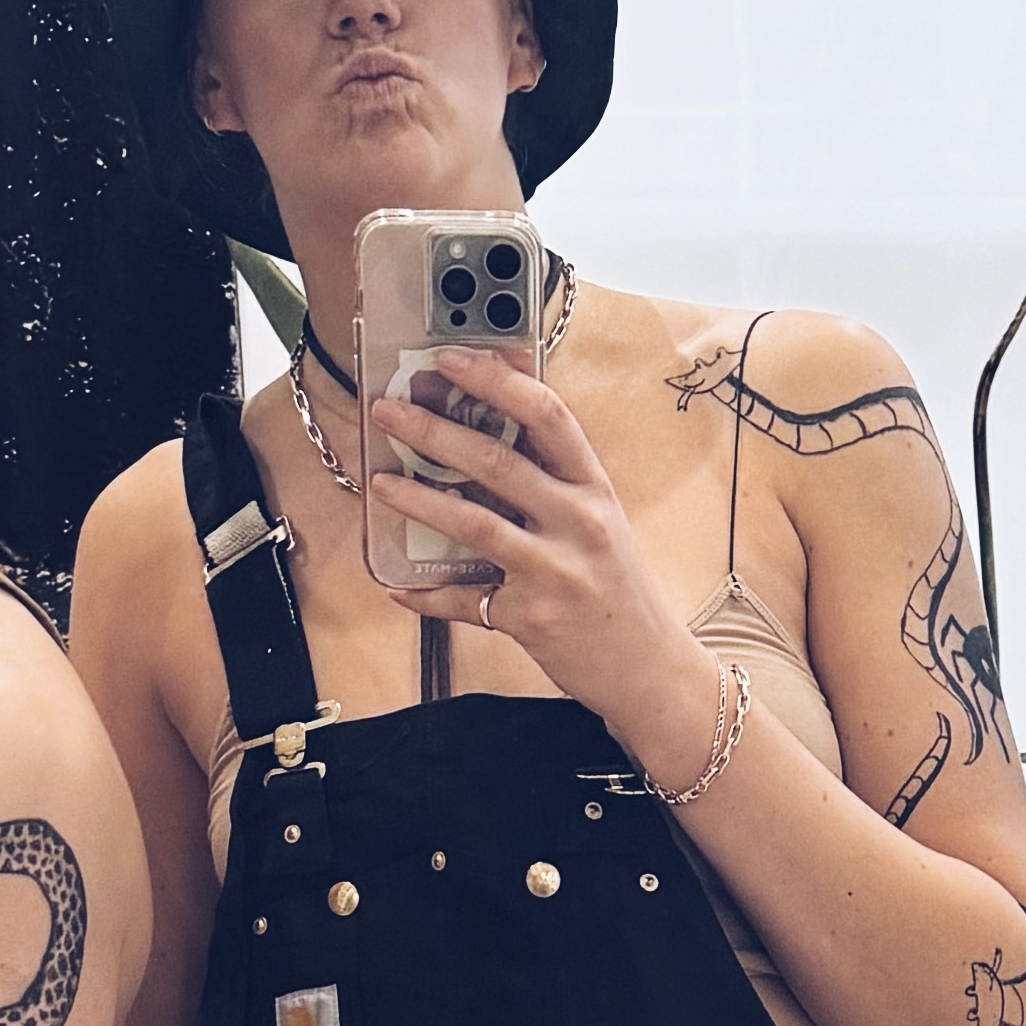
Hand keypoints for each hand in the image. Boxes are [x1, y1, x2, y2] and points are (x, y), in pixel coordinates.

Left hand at [368, 349, 717, 754]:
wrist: (645, 665)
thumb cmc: (616, 587)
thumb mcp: (599, 520)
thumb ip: (554, 477)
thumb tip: (495, 425)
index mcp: (594, 488)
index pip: (547, 414)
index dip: (495, 379)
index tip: (448, 360)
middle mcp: (579, 522)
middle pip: (497, 462)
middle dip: (434, 432)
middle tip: (388, 412)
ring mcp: (554, 571)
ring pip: (474, 524)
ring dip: (418, 499)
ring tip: (380, 482)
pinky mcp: (530, 618)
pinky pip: (465, 601)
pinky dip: (426, 594)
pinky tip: (396, 585)